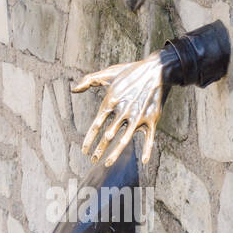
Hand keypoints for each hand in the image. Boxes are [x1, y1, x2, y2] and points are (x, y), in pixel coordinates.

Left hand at [73, 51, 166, 166]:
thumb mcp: (109, 72)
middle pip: (108, 135)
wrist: (158, 69)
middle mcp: (123, 111)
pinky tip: (146, 161)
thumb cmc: (132, 71)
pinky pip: (150, 138)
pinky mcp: (152, 118)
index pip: (96, 125)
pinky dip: (148, 149)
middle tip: (92, 160)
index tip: (84, 150)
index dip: (89, 140)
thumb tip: (74, 89)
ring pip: (124, 140)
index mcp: (111, 101)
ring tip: (106, 164)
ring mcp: (138, 116)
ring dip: (114, 154)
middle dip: (99, 150)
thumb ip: (89, 80)